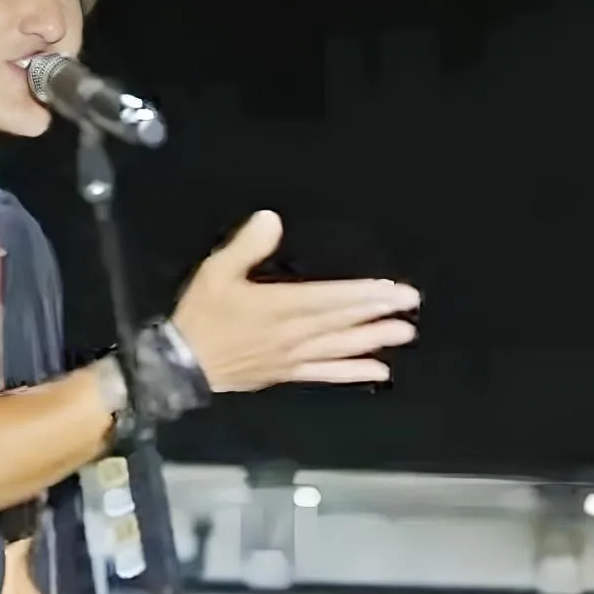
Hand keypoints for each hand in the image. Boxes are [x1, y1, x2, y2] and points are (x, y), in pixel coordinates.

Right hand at [170, 211, 419, 390]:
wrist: (182, 363)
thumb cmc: (202, 315)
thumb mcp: (216, 272)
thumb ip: (246, 246)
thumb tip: (271, 219)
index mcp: (279, 307)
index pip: (330, 299)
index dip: (363, 295)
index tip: (391, 290)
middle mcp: (293, 334)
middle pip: (343, 321)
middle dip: (379, 312)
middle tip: (411, 305)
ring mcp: (293, 357)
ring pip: (342, 347)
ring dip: (374, 339)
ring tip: (405, 333)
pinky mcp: (289, 373)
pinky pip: (327, 374)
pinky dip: (354, 372)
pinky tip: (379, 370)